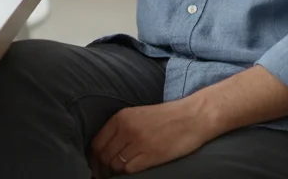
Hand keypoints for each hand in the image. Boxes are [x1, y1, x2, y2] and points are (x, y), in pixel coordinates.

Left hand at [90, 99, 216, 174]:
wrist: (193, 117)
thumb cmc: (167, 117)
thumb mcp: (138, 114)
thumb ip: (121, 127)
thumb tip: (105, 147)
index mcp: (121, 117)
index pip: (97, 143)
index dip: (94, 158)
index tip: (97, 166)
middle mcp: (127, 129)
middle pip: (103, 156)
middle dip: (102, 168)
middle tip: (107, 174)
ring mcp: (138, 142)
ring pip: (115, 165)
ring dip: (117, 171)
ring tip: (122, 170)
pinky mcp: (151, 155)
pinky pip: (129, 170)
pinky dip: (129, 172)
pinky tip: (135, 168)